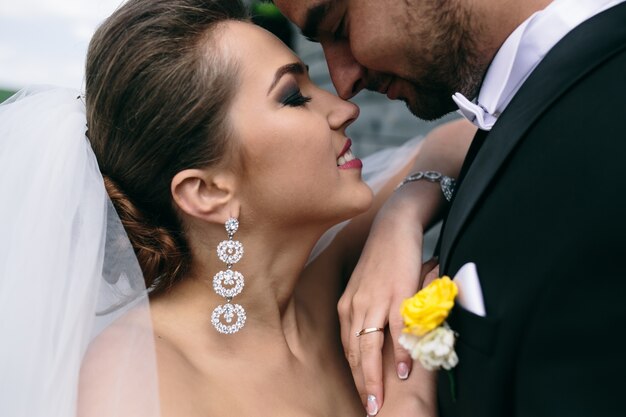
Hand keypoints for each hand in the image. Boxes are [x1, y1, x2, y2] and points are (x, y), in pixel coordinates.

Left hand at [338, 199, 438, 413]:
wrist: (393, 226)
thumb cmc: (382, 259)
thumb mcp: (366, 287)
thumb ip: (368, 313)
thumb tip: (376, 340)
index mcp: (347, 306)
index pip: (348, 349)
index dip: (355, 376)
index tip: (361, 396)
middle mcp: (356, 305)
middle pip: (356, 353)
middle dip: (362, 385)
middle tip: (370, 409)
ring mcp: (375, 300)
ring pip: (370, 346)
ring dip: (375, 377)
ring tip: (380, 401)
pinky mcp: (396, 292)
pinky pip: (397, 328)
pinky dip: (400, 352)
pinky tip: (404, 370)